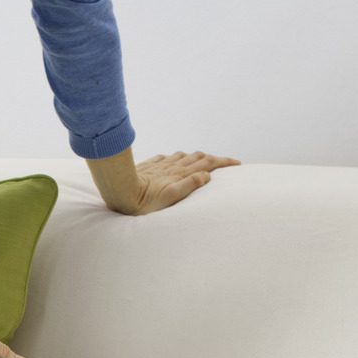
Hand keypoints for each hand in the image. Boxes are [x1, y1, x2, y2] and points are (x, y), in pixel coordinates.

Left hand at [87, 148, 239, 214]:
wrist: (120, 192)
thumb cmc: (144, 202)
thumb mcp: (170, 197)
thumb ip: (189, 185)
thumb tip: (207, 175)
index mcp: (181, 173)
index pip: (208, 164)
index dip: (224, 162)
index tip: (237, 164)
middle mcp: (173, 165)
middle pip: (198, 157)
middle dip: (213, 159)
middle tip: (223, 163)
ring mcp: (161, 164)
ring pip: (183, 156)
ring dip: (196, 157)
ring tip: (202, 161)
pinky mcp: (150, 165)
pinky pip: (167, 158)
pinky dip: (177, 159)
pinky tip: (173, 161)